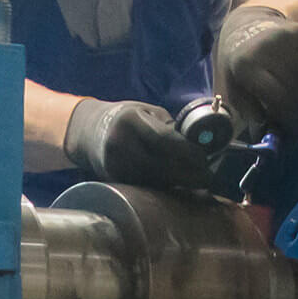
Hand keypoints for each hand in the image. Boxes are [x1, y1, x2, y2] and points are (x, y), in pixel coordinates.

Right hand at [62, 98, 212, 189]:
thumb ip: (170, 126)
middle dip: (189, 173)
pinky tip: (177, 184)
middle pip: (161, 165)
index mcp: (131, 121)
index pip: (164, 140)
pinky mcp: (113, 179)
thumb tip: (198, 142)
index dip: (188, 152)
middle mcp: (120, 143)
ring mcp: (114, 164)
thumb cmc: (126, 118)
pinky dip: (164, 186)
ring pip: (155, 180)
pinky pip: (145, 185)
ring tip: (198, 181)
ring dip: (179, 182)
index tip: (205, 158)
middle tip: (208, 177)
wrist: (89, 131)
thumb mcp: (147, 112)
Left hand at [214, 5, 297, 136]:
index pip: (276, 94)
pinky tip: (291, 69)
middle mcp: (268, 46)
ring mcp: (288, 36)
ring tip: (285, 88)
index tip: (293, 131)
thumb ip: (249, 109)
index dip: (287, 115)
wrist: (245, 25)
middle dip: (293, 107)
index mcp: (246, 63)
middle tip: (292, 120)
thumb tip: (265, 131)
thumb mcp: (234, 87)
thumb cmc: (239, 63)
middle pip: (292, 88)